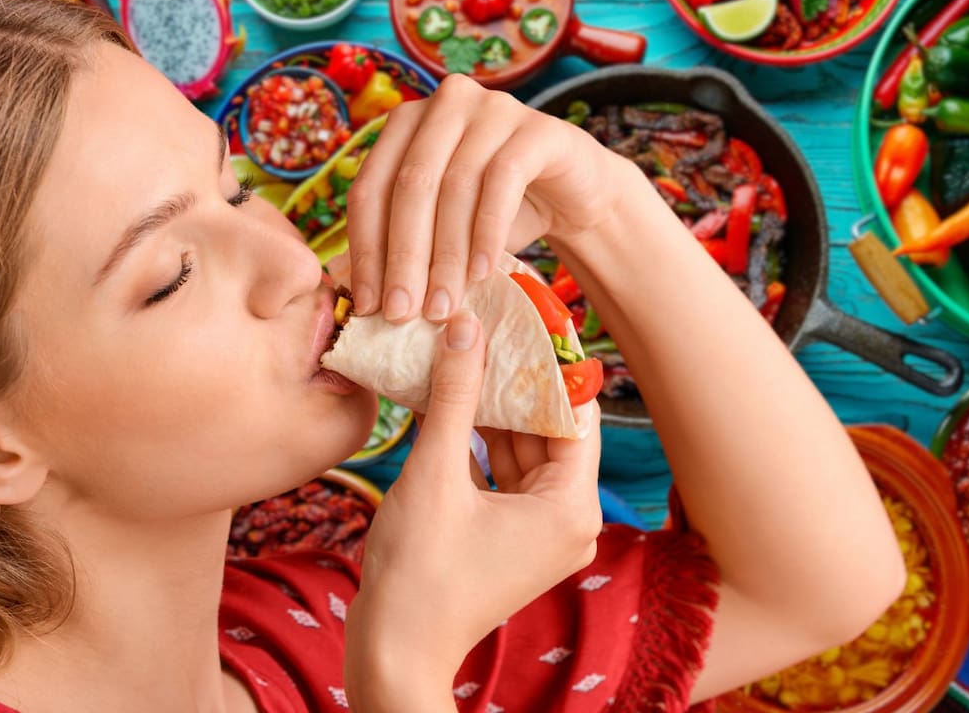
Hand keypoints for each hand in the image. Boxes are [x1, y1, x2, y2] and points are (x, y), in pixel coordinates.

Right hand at [343, 312, 601, 707]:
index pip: (574, 410)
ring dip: (492, 409)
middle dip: (514, 381)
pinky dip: (480, 443)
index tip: (528, 315)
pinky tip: (451, 401)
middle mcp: (570, 519)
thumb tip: (466, 328)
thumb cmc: (418, 573)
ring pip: (523, 449)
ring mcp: (541, 532)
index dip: (549, 360)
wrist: (394, 653)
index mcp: (571, 506)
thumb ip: (453, 396)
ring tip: (465, 354)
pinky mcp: (513, 538)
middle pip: (548, 428)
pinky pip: (504, 474)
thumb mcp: (435, 473)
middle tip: (488, 326)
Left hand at [345, 74, 626, 322]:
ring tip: (442, 306)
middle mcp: (445, 103)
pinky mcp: (537, 128)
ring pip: (454, 185)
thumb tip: (348, 292)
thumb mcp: (439, 230)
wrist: (575, 197)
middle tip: (403, 314)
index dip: (365, 251)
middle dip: (403, 258)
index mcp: (406, 123)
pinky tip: (482, 273)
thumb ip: (397, 246)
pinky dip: (487, 232)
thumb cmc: (496, 214)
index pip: (370, 188)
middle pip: (409, 186)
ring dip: (445, 255)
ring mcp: (493, 108)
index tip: (367, 306)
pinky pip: (502, 181)